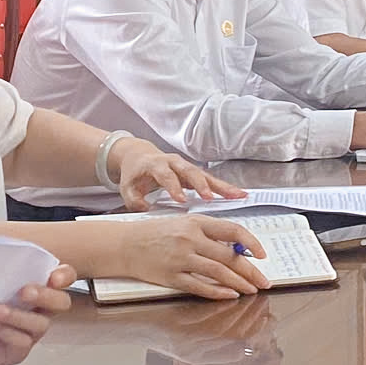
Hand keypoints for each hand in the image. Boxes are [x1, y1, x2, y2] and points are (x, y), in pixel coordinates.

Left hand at [0, 267, 70, 364]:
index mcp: (31, 285)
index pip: (62, 277)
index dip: (65, 276)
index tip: (54, 277)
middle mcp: (35, 308)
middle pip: (61, 302)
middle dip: (46, 295)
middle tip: (24, 292)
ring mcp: (27, 332)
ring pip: (42, 324)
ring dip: (20, 315)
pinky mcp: (15, 352)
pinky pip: (23, 343)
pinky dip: (9, 332)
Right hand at [108, 217, 271, 300]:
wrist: (124, 244)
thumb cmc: (155, 233)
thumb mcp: (183, 223)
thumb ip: (209, 234)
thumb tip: (237, 248)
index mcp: (196, 222)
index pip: (233, 231)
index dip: (252, 244)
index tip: (262, 255)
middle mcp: (190, 239)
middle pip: (229, 256)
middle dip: (251, 271)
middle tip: (264, 281)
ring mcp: (180, 258)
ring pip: (218, 272)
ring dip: (239, 283)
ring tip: (251, 290)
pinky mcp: (171, 276)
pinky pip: (200, 286)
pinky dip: (217, 292)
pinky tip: (230, 295)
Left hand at [111, 137, 244, 208]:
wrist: (139, 156)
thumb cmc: (135, 172)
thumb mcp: (127, 186)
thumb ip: (134, 200)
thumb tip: (145, 208)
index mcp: (156, 164)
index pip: (167, 176)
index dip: (174, 187)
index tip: (181, 200)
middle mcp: (174, 162)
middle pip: (190, 172)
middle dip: (201, 185)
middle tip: (210, 197)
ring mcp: (186, 166)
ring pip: (205, 174)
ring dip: (221, 185)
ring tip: (236, 195)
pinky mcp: (194, 172)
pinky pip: (211, 179)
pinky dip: (224, 187)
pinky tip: (238, 194)